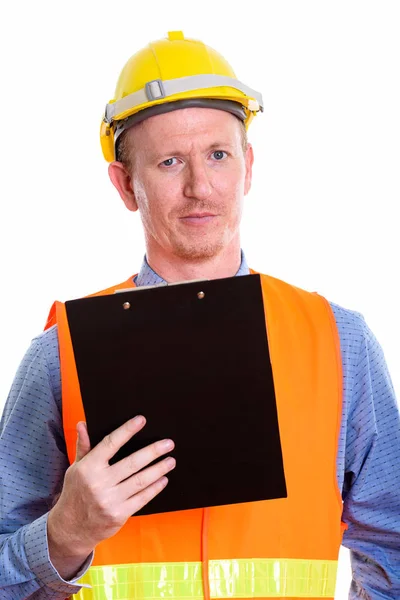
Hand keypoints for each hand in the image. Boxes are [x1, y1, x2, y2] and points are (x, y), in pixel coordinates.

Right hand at [47, 415, 174, 577]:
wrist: (71, 529)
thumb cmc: (75, 493)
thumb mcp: (75, 468)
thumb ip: (83, 446)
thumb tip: (83, 424)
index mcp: (88, 468)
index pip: (110, 444)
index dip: (127, 430)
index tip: (141, 420)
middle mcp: (99, 483)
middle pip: (132, 463)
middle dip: (153, 452)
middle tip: (168, 443)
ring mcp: (110, 500)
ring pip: (141, 481)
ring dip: (159, 469)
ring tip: (171, 460)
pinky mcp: (119, 515)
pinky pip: (142, 498)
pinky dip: (154, 488)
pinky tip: (163, 479)